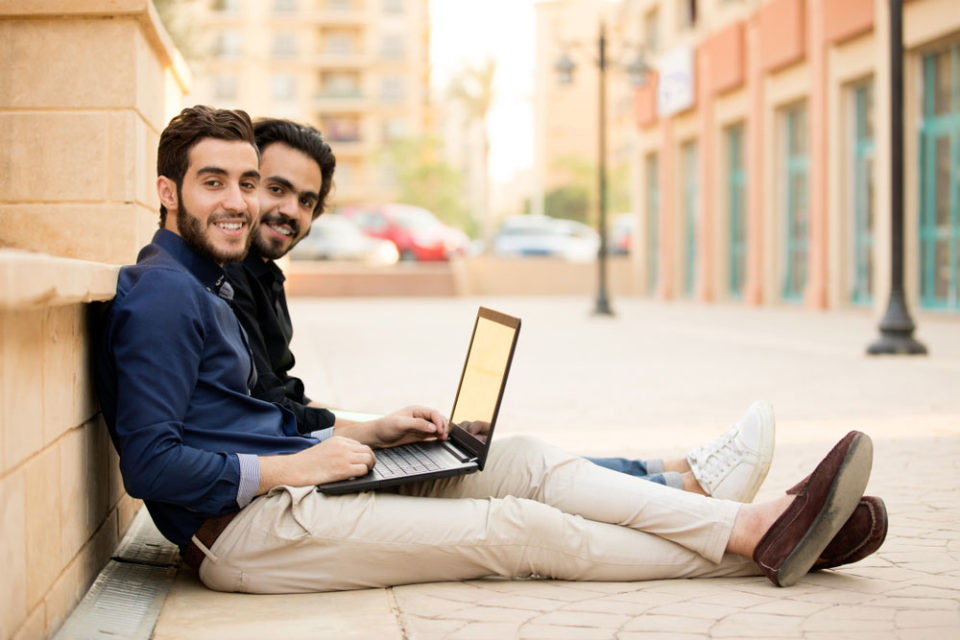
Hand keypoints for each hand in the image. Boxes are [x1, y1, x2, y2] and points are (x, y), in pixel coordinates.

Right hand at [257, 436, 374, 491]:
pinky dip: (363, 474)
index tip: (360, 461)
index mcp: (338, 439)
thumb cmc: (307, 462)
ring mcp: (344, 457)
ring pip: (368, 459)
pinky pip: (363, 470)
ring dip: (369, 466)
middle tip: (367, 467)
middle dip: (369, 459)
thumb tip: (350, 456)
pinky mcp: (343, 469)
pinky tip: (357, 477)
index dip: (361, 454)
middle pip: (368, 450)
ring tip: (365, 472)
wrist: (295, 468)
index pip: (359, 444)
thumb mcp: (324, 448)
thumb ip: (337, 449)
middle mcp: (343, 446)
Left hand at [339, 405, 448, 447]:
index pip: (433, 413)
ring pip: (436, 427)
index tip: (440, 430)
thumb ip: (417, 424)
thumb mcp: (400, 424)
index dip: (439, 421)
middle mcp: (419, 417)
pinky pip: (432, 435)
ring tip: (444, 438)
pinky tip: (440, 440)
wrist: (375, 437)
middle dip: (442, 426)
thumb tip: (433, 427)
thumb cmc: (384, 427)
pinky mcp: (418, 436)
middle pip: (437, 420)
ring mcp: (419, 427)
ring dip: (441, 432)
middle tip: (444, 435)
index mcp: (416, 410)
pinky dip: (437, 437)